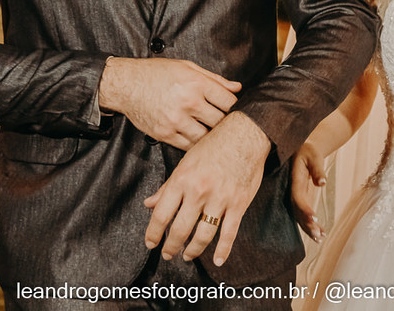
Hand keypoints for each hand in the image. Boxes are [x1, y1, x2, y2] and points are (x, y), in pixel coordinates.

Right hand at [99, 57, 240, 149]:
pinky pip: (188, 146)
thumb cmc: (156, 73)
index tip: (234, 109)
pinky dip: (195, 143)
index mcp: (196, 83)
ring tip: (212, 132)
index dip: (236, 106)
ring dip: (211, 136)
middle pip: (220, 122)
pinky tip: (196, 136)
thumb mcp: (187, 67)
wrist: (126, 84)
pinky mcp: (165, 134)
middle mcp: (188, 102)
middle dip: (225, 123)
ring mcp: (176, 120)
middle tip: (226, 124)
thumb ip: (215, 79)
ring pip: (206, 137)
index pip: (229, 101)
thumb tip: (237, 87)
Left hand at [143, 112, 269, 265]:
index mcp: (182, 180)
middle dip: (171, 246)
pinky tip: (217, 260)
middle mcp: (199, 191)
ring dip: (193, 250)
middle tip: (168, 254)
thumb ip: (167, 186)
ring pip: (203, 235)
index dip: (153, 233)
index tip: (150, 243)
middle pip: (180, 229)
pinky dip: (223, 250)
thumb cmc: (214, 145)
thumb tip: (149, 203)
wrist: (245, 134)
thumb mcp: (185, 162)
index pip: (161, 214)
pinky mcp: (238, 203)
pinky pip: (229, 233)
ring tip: (187, 255)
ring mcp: (220, 199)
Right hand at [290, 141, 326, 241]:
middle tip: (317, 235)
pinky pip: (303, 214)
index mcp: (295, 180)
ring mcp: (296, 196)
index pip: (297, 197)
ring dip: (309, 228)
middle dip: (307, 224)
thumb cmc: (308, 151)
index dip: (304, 208)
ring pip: (299, 216)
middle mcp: (293, 191)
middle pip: (297, 211)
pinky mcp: (300, 199)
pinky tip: (321, 234)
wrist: (302, 150)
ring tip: (320, 238)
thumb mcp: (314, 156)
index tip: (314, 217)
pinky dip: (311, 224)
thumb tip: (322, 182)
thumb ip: (318, 169)